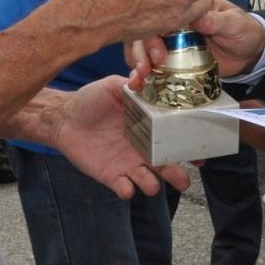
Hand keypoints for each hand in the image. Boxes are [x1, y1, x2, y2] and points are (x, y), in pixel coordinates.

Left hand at [48, 76, 191, 197]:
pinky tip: (126, 187)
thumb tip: (143, 74)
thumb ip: (130, 83)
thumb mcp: (112, 86)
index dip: (187, 147)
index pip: (173, 139)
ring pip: (148, 180)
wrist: (64, 117)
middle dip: (176, 175)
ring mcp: (128, 163)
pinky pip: (123, 187)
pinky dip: (127, 190)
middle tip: (184, 181)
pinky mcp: (111, 175)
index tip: (200, 154)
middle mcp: (143, 147)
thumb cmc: (91, 99)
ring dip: (152, 185)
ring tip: (151, 185)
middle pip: (166, 165)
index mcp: (149, 126)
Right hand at [127, 0, 264, 82]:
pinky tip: (137, 86)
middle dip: (141, 50)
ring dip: (137, 63)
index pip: (162, 15)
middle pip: (146, 33)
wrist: (252, 53)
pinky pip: (154, 68)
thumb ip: (218, 21)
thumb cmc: (243, 30)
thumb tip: (200, 19)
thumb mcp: (234, 23)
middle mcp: (174, 26)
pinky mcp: (174, 63)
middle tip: (145, 68)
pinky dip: (144, 77)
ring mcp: (172, 45)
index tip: (157, 51)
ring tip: (138, 79)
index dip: (154, 31)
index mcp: (186, 11)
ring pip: (144, 50)